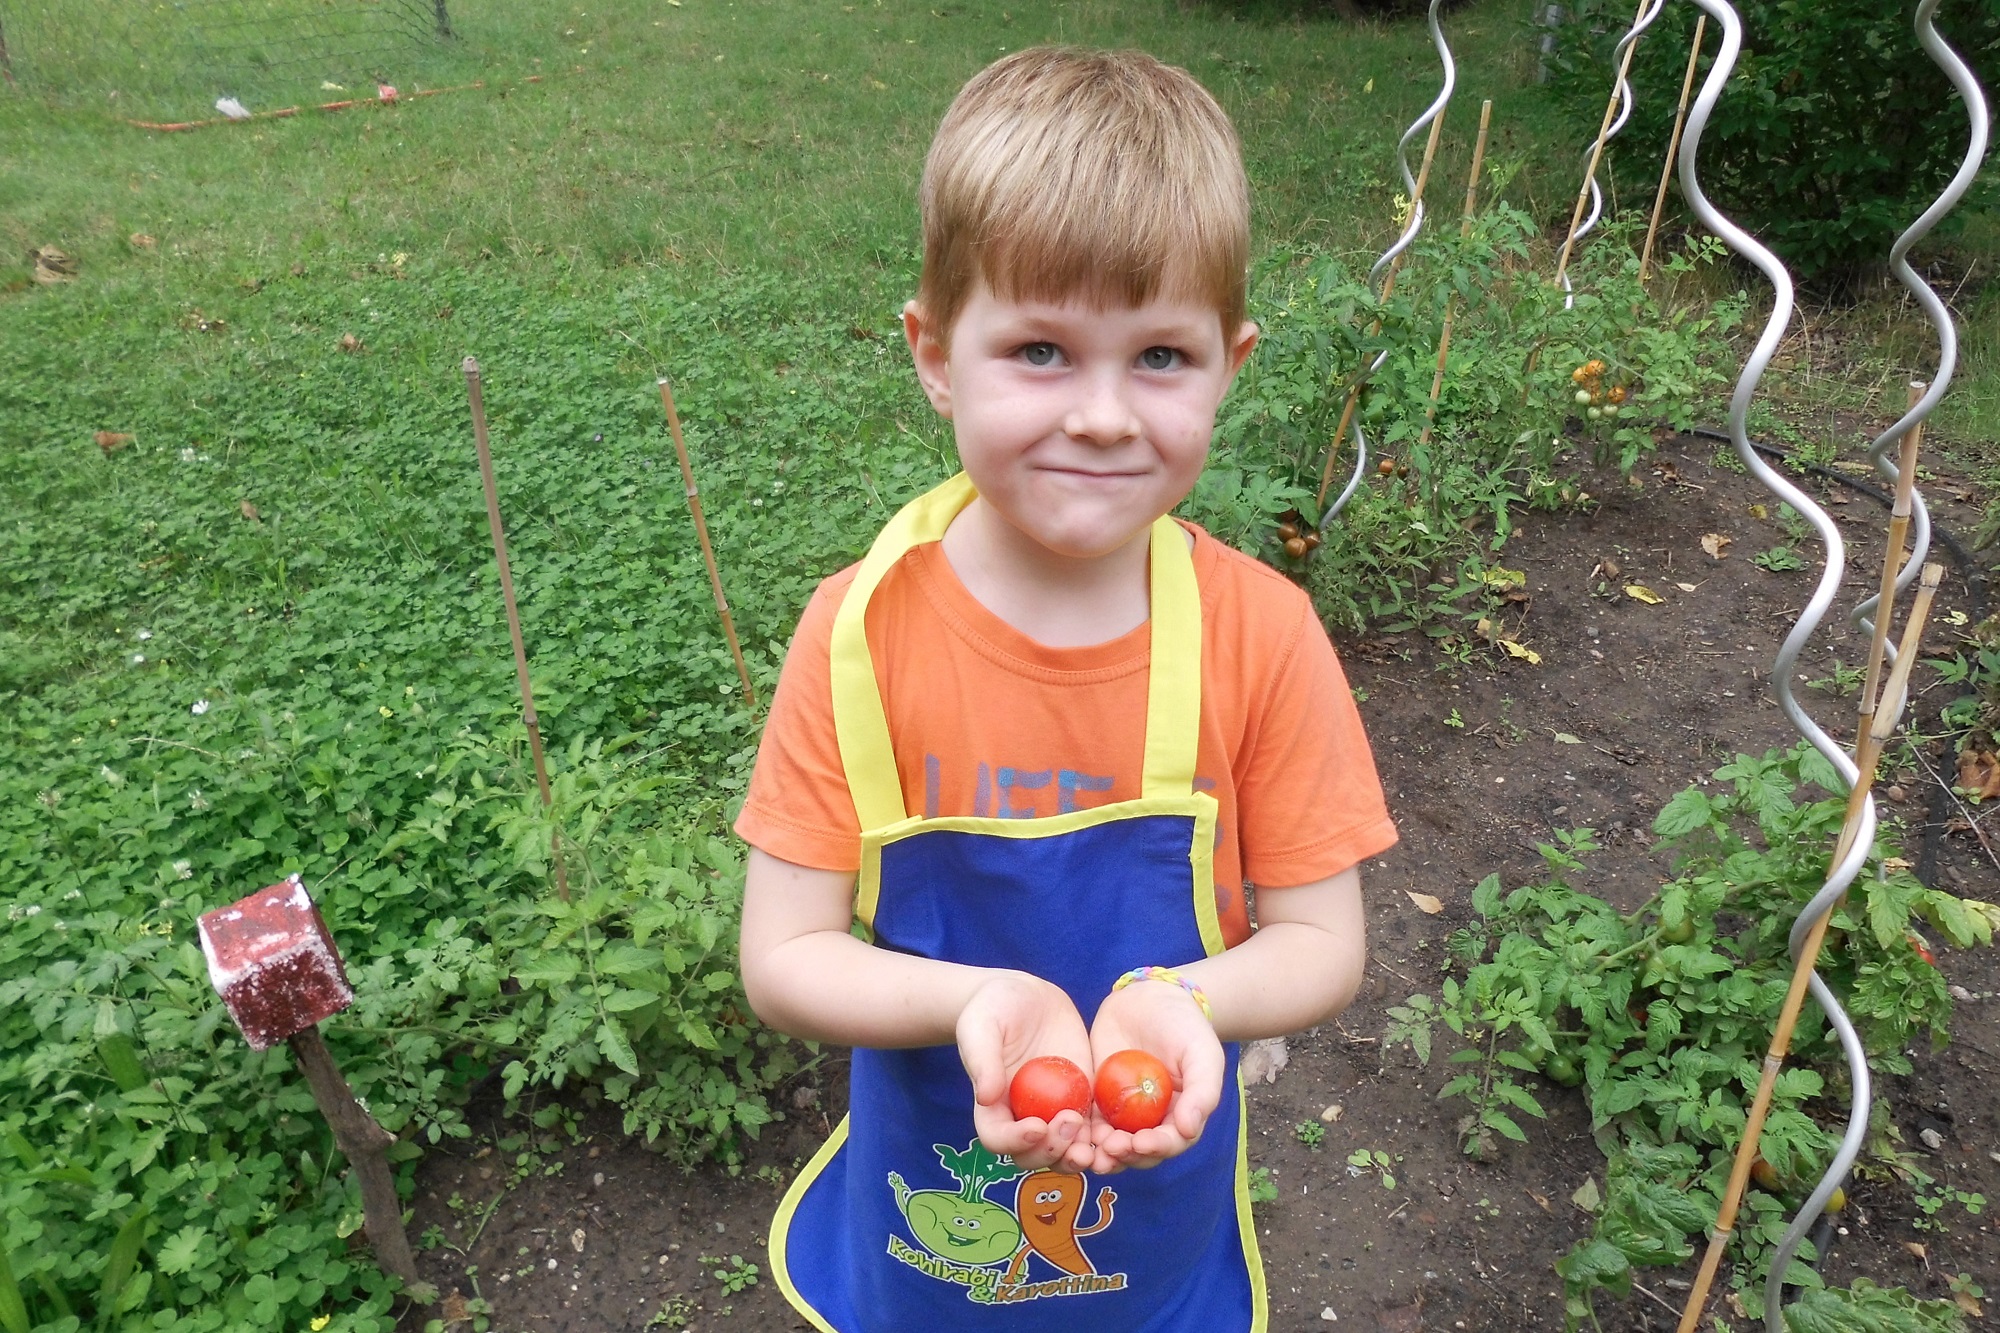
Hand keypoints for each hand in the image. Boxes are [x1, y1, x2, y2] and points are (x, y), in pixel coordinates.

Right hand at [957, 971, 1096, 1172]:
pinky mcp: (1080, 1101)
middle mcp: (1021, 1117)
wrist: (1028, 996)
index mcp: (992, 1107)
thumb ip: (982, 1059)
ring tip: (1094, 1144)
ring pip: (1065, 1151)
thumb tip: (986, 1097)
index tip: (1036, 1127)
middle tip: (1070, 1124)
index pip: (997, 1138)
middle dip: (1052, 1151)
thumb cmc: (994, 1009)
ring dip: (1078, 1155)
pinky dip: (1102, 1138)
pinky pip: (1091, 1129)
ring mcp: (1053, 1112)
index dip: (1014, 1141)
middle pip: (1033, 1154)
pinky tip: (1116, 1133)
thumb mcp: (981, 1027)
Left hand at [1082, 978, 1224, 1173]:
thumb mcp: (1202, 1055)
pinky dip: (1081, 1132)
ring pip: (1111, 1143)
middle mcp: (1152, 1121)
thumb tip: (1189, 1130)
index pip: (1170, 1142)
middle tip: (1110, 1149)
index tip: (1141, 1143)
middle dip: (1125, 1155)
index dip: (1156, 1148)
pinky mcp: (1097, 1098)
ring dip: (1101, 1152)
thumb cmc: (1185, 1027)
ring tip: (1089, 1150)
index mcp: (1180, 1116)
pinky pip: (1088, 1121)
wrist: (1150, 997)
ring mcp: (1123, 1111)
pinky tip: (1071, 1130)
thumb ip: (1202, 1092)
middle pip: (1138, 1151)